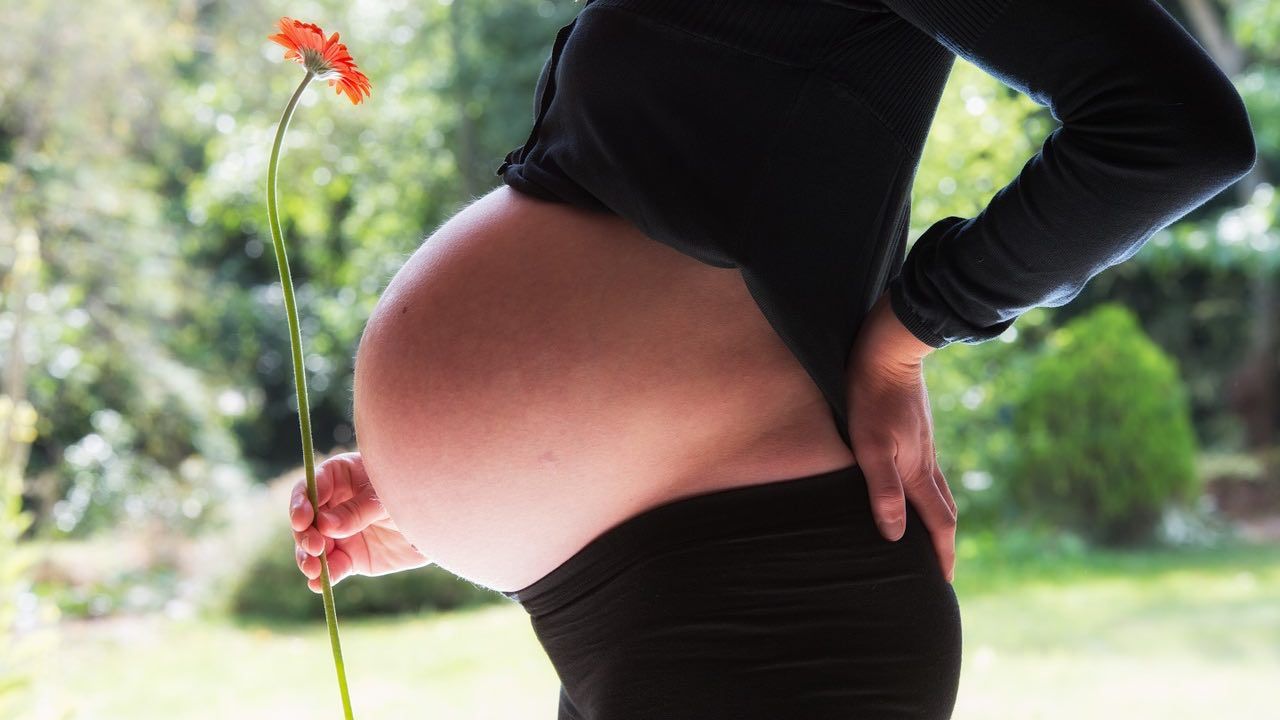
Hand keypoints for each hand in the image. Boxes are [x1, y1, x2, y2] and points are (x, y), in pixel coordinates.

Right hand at [290, 451, 431, 591]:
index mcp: (340, 478)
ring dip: (307, 558)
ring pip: (313, 547)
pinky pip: (331, 568)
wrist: (440, 524)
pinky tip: (318, 584)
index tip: (304, 519)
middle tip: (315, 545)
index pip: (311, 487)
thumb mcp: (387, 498)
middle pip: (306, 520)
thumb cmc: (413, 495)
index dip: (302, 503)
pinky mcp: (350, 557)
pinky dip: (323, 577)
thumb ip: (358, 511)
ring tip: (313, 569)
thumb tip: (325, 525)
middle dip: (304, 534)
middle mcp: (333, 506)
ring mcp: (340, 533)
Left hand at [846, 291, 956, 582]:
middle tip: (939, 568)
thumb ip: (883, 490)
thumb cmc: (871, 397)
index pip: (938, 522)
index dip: (941, 554)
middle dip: (944, 542)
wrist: (888, 350)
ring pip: (936, 489)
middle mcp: (927, 461)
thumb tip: (897, 535)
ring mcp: (924, 444)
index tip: (942, 582)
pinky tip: (911, 490)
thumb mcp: (870, 446)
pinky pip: (926, 471)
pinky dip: (925, 493)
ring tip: (926, 536)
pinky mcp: (915, 429)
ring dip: (935, 517)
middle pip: (944, 509)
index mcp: (919, 470)